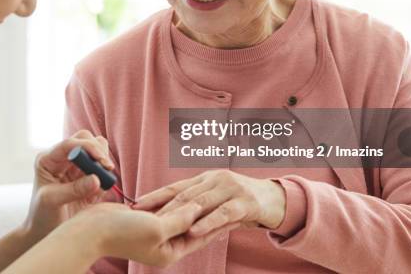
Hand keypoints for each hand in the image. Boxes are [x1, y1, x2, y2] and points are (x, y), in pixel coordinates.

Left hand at [22, 130, 114, 243]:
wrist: (44, 232)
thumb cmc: (41, 215)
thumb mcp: (51, 201)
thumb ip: (73, 189)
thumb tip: (96, 179)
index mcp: (48, 159)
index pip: (70, 144)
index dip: (88, 148)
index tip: (102, 162)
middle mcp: (62, 159)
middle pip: (85, 140)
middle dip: (98, 152)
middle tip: (106, 169)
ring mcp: (75, 167)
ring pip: (96, 150)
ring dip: (103, 162)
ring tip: (103, 179)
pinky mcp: (87, 177)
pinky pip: (101, 169)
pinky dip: (105, 176)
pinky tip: (100, 190)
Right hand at [72, 202, 221, 267]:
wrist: (90, 231)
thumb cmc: (121, 233)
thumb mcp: (156, 227)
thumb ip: (180, 218)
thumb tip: (198, 208)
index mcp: (170, 251)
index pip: (201, 236)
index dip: (218, 222)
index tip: (236, 211)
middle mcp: (163, 243)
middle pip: (192, 226)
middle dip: (208, 214)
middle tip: (227, 201)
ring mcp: (153, 232)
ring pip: (178, 215)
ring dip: (191, 205)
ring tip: (211, 194)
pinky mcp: (142, 219)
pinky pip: (164, 209)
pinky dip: (174, 200)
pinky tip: (184, 191)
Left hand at [133, 170, 285, 236]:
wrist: (275, 200)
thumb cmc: (240, 203)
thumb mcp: (216, 203)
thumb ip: (197, 210)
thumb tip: (168, 222)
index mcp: (205, 179)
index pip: (175, 188)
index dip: (154, 196)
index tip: (134, 206)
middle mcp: (215, 179)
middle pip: (184, 195)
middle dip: (161, 208)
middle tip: (143, 219)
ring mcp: (230, 189)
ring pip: (201, 203)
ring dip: (180, 216)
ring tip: (162, 225)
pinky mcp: (245, 203)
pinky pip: (223, 214)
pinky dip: (207, 223)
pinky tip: (193, 231)